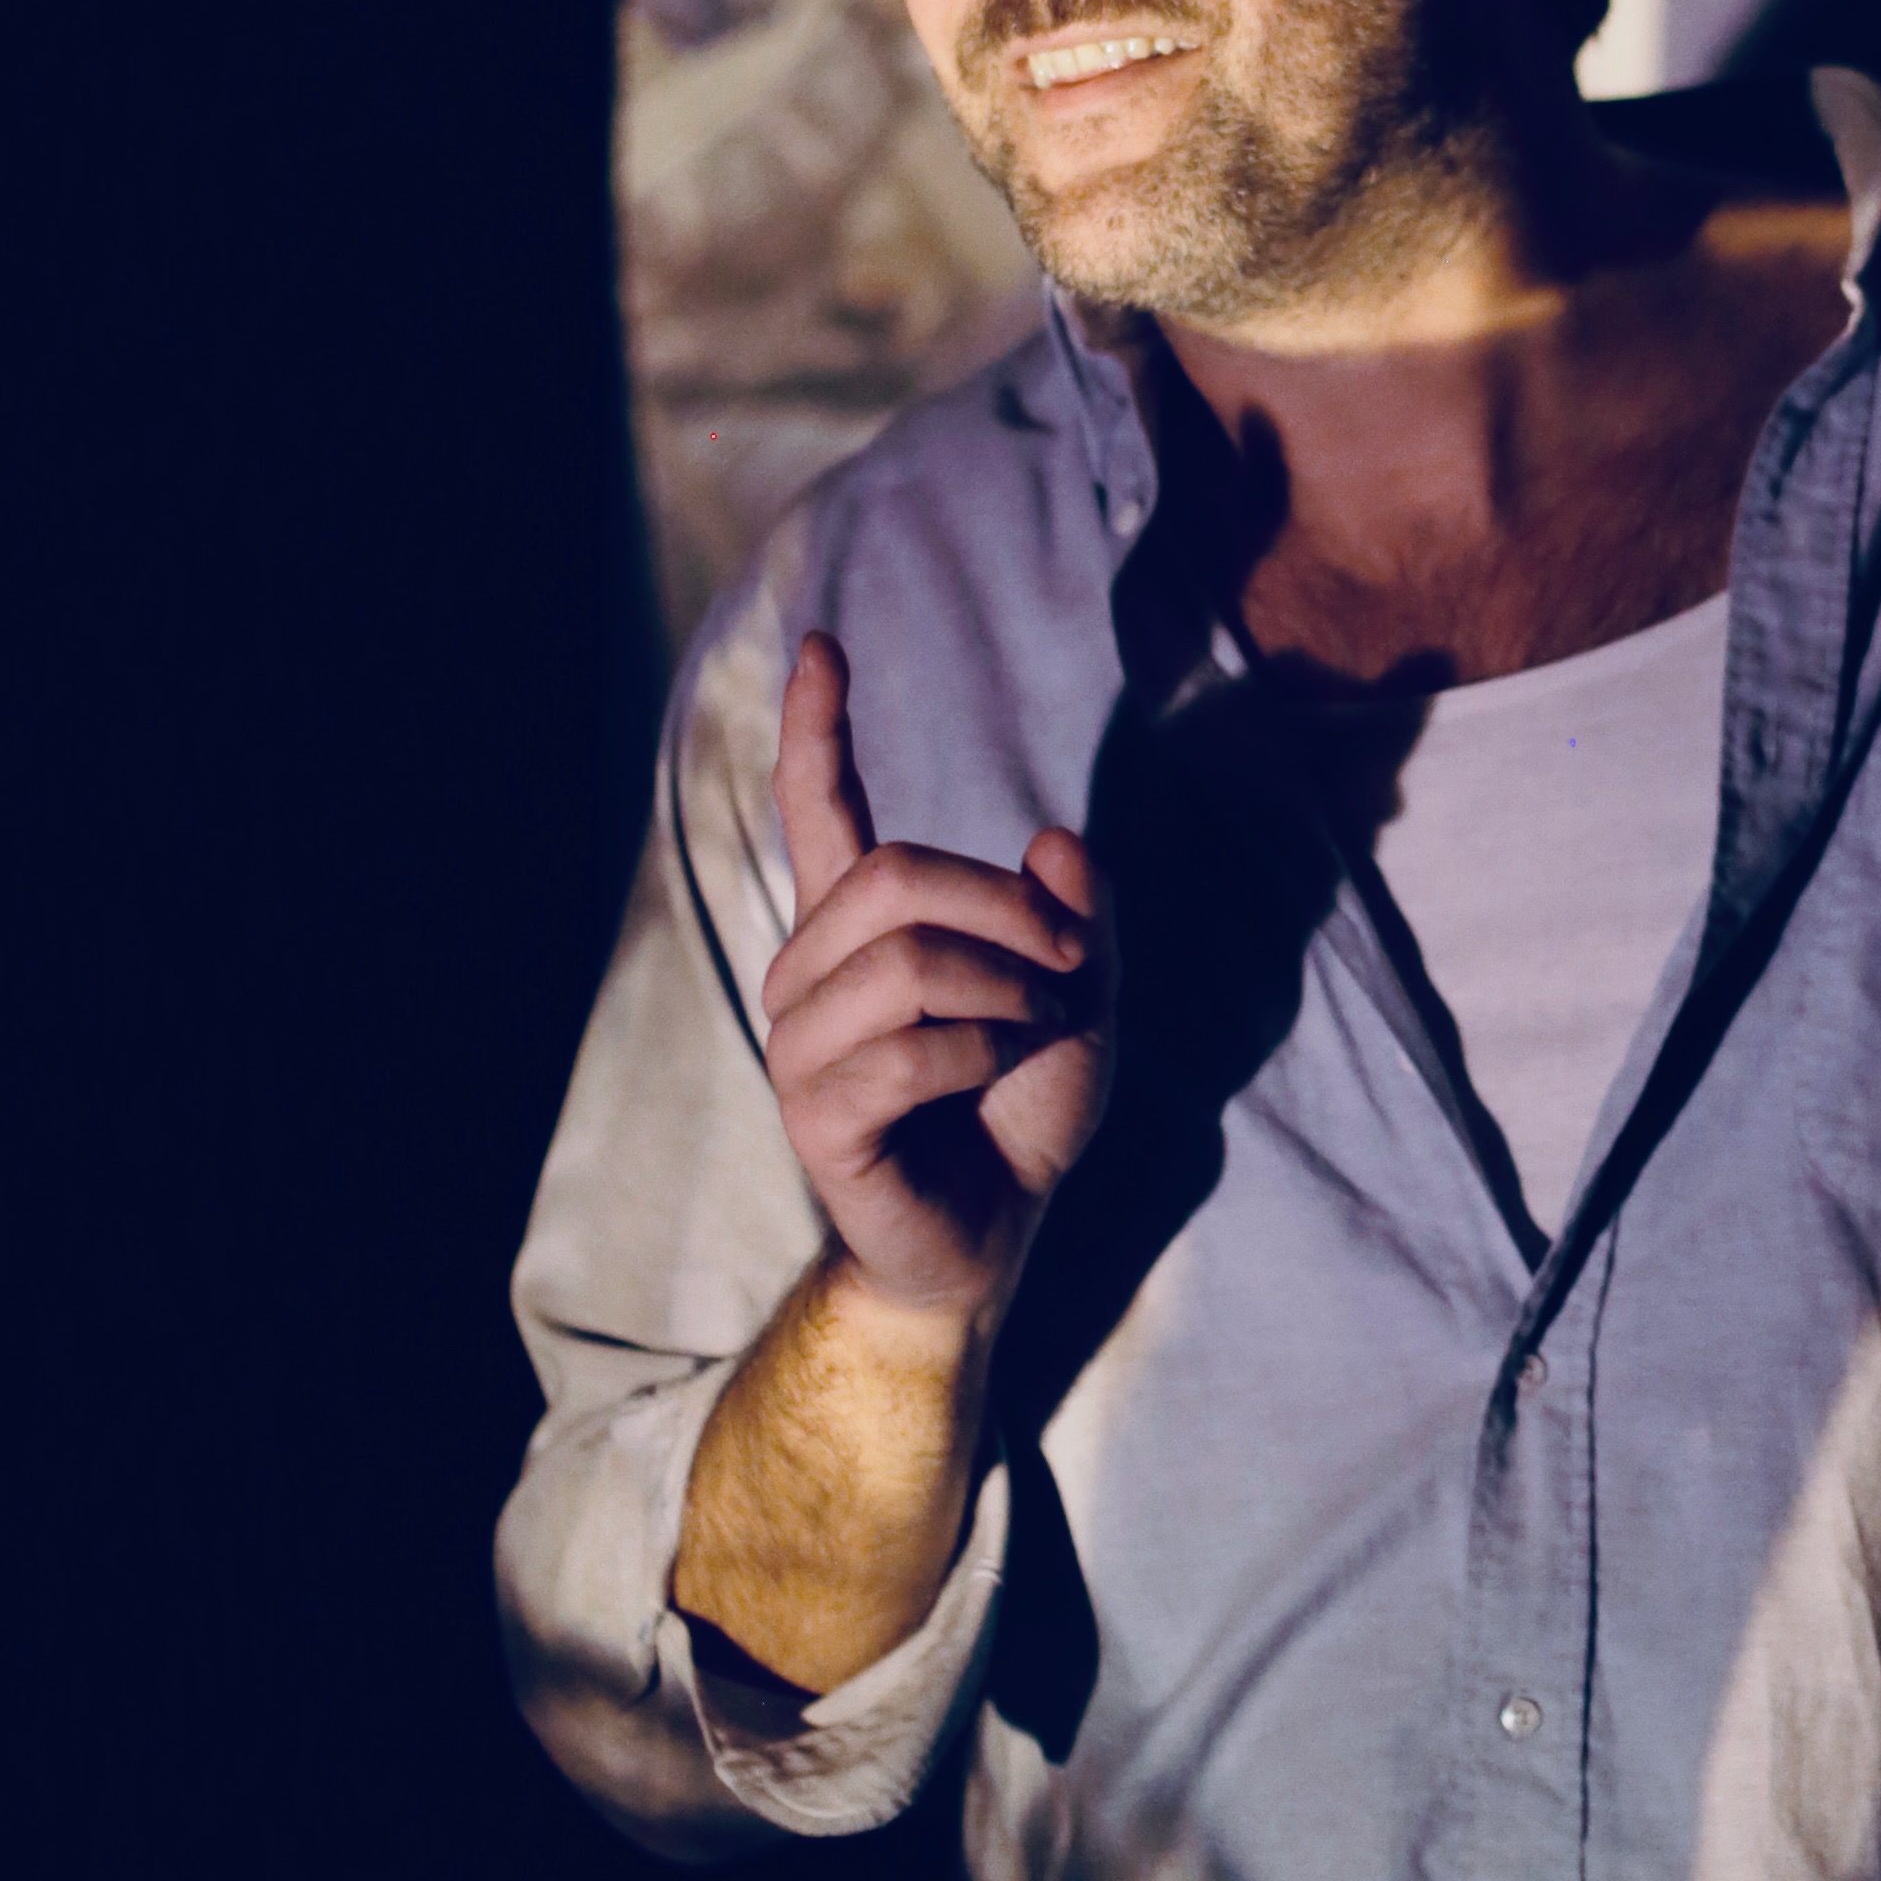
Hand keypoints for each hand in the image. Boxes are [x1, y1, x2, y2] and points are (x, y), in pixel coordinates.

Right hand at [760, 633, 1109, 1334]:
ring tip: (1030, 1027)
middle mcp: (810, 973)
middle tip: (1065, 961)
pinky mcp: (815, 1116)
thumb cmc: (1019, 1106)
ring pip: (905, 959)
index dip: (819, 729)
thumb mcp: (1080, 995)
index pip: (821, 810)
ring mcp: (800, 1045)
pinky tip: (996, 1074)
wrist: (994, 1235)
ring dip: (1003, 989)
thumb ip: (1077, 916)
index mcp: (860, 931)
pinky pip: (907, 1050)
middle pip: (896, 874)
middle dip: (1006, 909)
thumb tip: (1053, 840)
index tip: (824, 646)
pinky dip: (984, 1051)